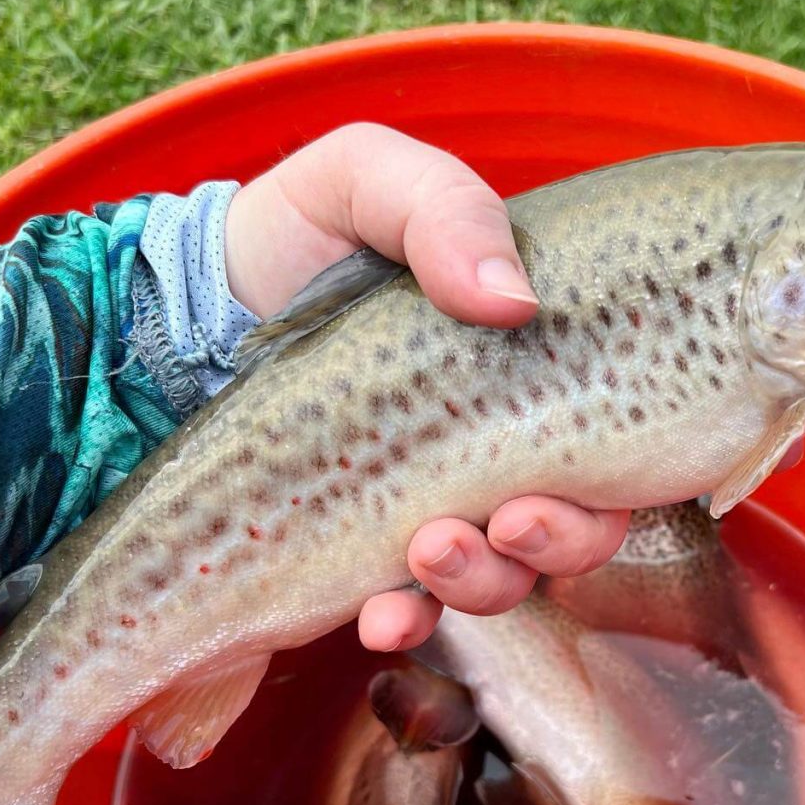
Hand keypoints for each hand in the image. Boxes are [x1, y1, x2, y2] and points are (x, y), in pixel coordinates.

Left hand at [224, 124, 628, 650]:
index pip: (612, 433)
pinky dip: (407, 623)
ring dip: (482, 581)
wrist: (188, 311)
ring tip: (425, 551)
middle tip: (509, 521)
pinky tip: (380, 617)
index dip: (617, 475)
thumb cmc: (295, 236)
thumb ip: (442, 208)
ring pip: (504, 575)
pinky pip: (413, 611)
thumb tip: (510, 300)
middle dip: (556, 540)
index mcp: (525, 364)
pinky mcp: (369, 553)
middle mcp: (497, 443)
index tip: (575, 474)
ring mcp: (434, 503)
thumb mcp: (364, 180)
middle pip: (576, 524)